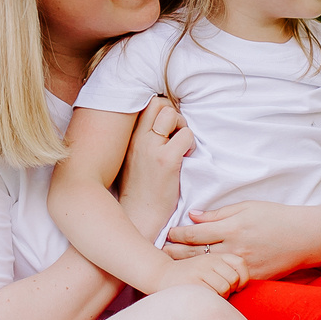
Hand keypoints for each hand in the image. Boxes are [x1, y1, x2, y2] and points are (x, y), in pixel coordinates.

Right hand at [115, 99, 192, 239]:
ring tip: (181, 147)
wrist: (139, 217)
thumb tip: (160, 127)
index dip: (162, 111)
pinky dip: (190, 144)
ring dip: (182, 127)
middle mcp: (138, 139)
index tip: (168, 130)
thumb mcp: (133, 160)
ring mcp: (151, 149)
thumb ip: (142, 141)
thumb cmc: (139, 191)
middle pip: (158, 103)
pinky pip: (186, 135)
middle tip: (176, 135)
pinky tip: (186, 158)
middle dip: (174, 114)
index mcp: (130, 138)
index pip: (146, 105)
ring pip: (171, 114)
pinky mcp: (166, 161)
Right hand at [150, 250, 245, 296]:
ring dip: (219, 297)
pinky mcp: (193, 283)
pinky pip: (212, 295)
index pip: (240, 263)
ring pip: (224, 288)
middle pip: (233, 279)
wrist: (161, 275)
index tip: (237, 287)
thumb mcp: (208, 265)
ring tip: (209, 296)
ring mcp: (200, 271)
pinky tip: (203, 299)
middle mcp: (208, 260)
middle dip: (229, 290)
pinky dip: (210, 301)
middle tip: (218, 293)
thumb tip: (244, 285)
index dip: (243, 278)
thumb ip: (226, 270)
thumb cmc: (190, 275)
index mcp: (215, 255)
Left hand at [161, 201, 320, 280]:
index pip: (194, 234)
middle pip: (195, 255)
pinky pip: (225, 281)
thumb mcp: (247, 206)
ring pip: (207, 270)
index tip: (167, 233)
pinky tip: (198, 279)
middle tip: (158, 253)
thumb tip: (192, 216)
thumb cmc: (277, 217)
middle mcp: (234, 249)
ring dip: (187, 269)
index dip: (176, 234)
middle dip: (174, 253)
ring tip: (171, 268)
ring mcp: (242, 267)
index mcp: (232, 228)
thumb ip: (218, 213)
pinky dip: (210, 279)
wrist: (307, 237)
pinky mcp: (251, 279)